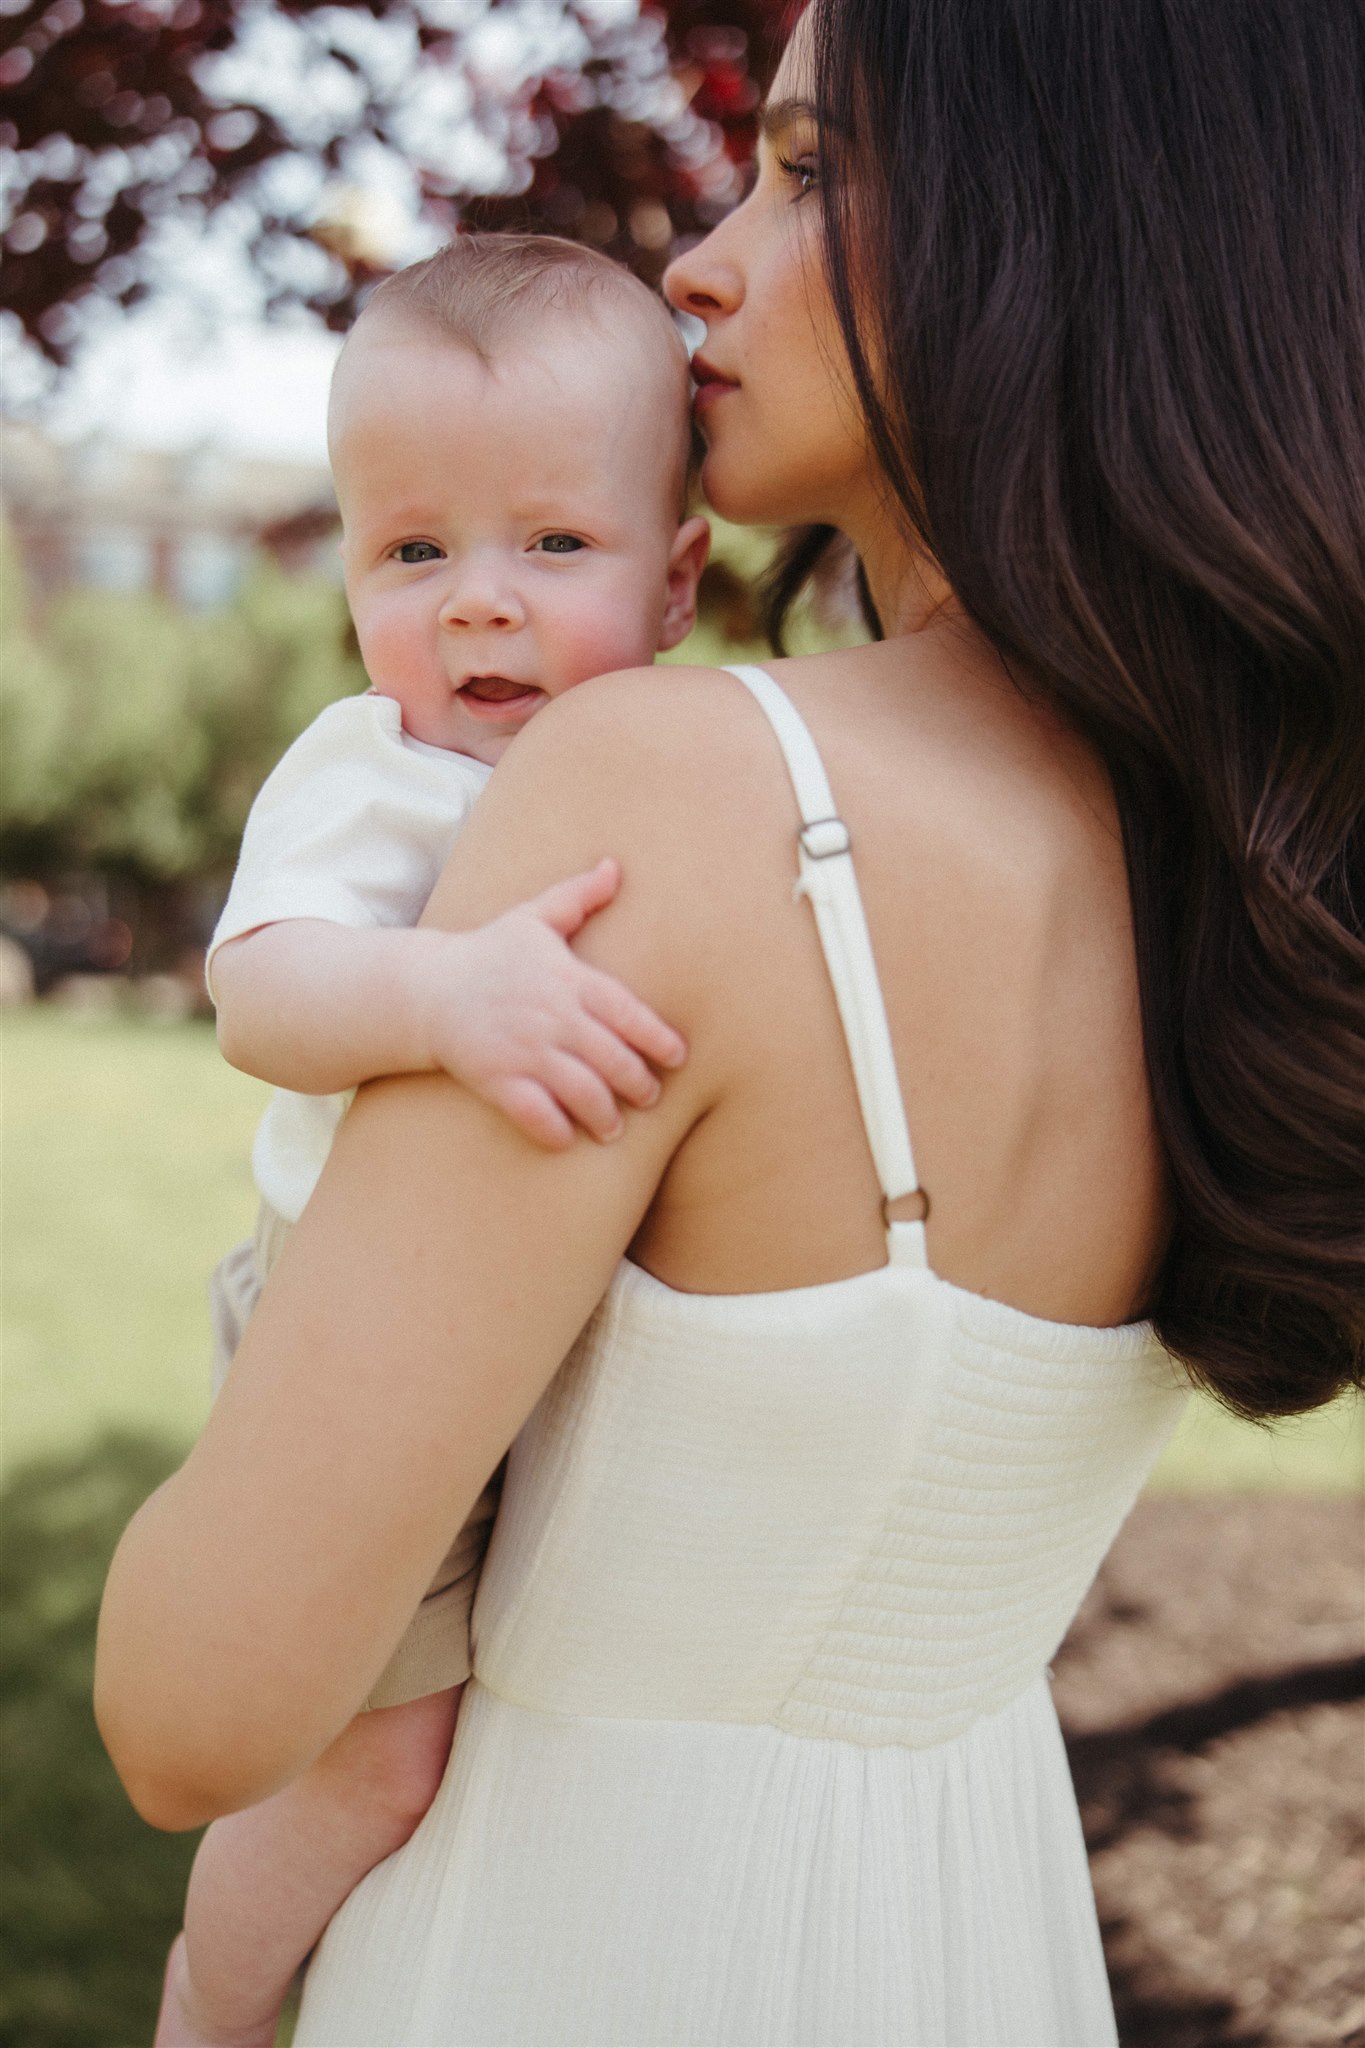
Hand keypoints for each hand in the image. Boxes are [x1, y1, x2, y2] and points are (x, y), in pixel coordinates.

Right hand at [417, 858, 685, 1148]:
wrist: (426, 989)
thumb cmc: (489, 953)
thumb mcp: (532, 917)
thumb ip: (578, 897)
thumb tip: (615, 866)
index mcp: (568, 979)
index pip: (628, 1013)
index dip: (658, 1038)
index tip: (677, 1057)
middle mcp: (551, 1017)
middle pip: (613, 1059)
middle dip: (638, 1084)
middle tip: (648, 1096)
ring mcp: (523, 1050)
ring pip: (581, 1092)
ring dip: (604, 1115)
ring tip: (612, 1128)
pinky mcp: (496, 1078)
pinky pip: (535, 1114)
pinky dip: (555, 1131)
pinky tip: (567, 1138)